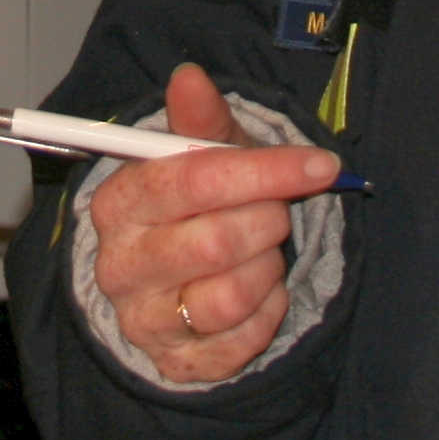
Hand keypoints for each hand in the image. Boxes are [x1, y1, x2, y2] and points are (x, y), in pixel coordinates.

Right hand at [87, 63, 338, 385]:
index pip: (192, 180)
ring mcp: (145, 319)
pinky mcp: (176, 362)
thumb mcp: (201, 155)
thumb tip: (189, 77)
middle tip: (278, 213)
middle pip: (215, 242)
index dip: (264, 171)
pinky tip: (262, 289)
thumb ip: (199, 120)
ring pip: (230, 296)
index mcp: (120, 203)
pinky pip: (243, 340)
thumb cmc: (196, 205)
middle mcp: (121, 265)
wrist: (178, 279)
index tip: (319, 165)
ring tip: (264, 251)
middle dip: (268, 221)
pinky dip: (269, 310)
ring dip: (268, 268)